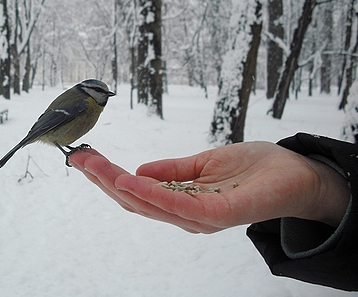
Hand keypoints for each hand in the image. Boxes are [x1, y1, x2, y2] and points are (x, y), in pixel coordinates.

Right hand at [69, 142, 349, 232]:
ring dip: (120, 185)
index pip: (136, 193)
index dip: (108, 178)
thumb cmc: (253, 169)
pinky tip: (131, 177)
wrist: (297, 174)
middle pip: (135, 201)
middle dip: (104, 180)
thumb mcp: (203, 164)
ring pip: (150, 205)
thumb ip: (172, 170)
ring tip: (96, 165)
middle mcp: (186, 215)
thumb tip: (139, 169)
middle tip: (78, 157)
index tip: (84, 157)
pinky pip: (178, 206)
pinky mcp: (218, 213)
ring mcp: (200, 218)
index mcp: (181, 202)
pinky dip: (152, 193)